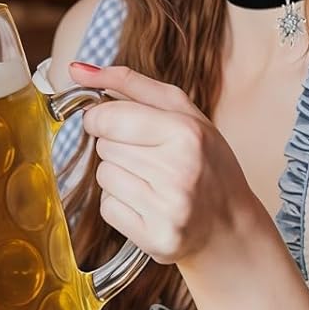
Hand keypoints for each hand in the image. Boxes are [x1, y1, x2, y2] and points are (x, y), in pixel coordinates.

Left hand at [71, 62, 263, 265]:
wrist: (231, 227)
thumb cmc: (207, 163)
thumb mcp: (184, 113)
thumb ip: (130, 84)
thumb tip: (77, 70)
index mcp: (186, 133)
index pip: (107, 118)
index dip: (101, 118)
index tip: (113, 123)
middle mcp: (178, 171)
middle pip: (104, 146)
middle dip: (118, 148)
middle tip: (151, 158)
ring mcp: (167, 209)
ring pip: (103, 176)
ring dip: (119, 176)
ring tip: (152, 182)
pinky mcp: (155, 238)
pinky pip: (107, 208)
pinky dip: (120, 204)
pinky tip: (148, 204)